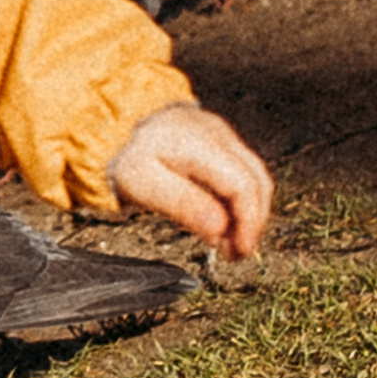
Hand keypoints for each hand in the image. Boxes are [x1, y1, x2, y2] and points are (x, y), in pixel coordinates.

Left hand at [108, 105, 271, 260]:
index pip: (243, 185)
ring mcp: (224, 136)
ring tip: (231, 241)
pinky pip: (244, 173)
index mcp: (199, 145)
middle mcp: (218, 135)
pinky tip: (225, 220)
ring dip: (250, 212)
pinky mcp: (223, 142)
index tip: (239, 250)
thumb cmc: (129, 157)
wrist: (120, 125)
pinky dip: (241, 200)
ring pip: (256, 178)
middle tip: (237, 252)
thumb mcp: (143, 185)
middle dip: (253, 222)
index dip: (248, 222)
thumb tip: (219, 229)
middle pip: (257, 182)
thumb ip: (183, 205)